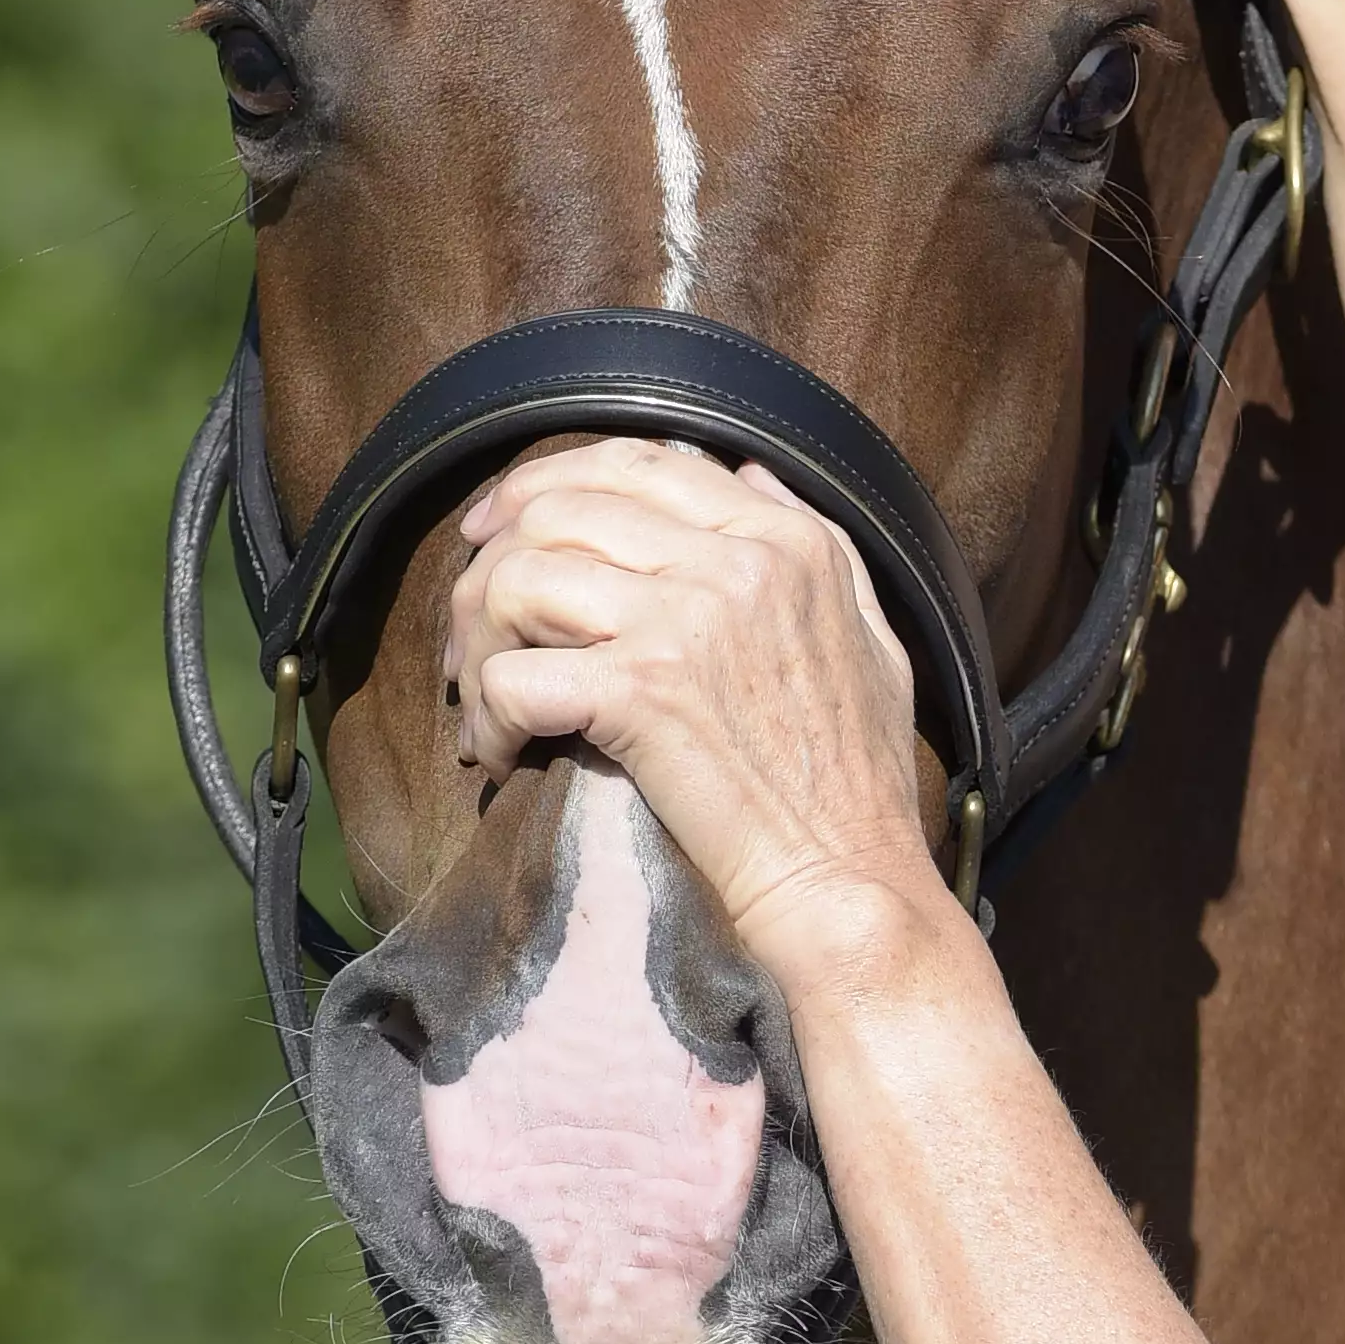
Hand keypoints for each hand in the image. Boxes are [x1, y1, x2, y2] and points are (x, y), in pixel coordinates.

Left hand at [437, 442, 953, 983]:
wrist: (850, 881)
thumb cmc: (860, 785)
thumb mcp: (872, 637)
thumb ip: (821, 546)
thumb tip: (750, 474)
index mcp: (785, 540)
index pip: (636, 462)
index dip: (548, 484)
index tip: (502, 529)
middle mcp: (735, 562)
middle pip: (560, 509)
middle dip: (492, 560)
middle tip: (472, 625)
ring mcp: (684, 622)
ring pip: (520, 577)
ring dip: (479, 637)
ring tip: (482, 693)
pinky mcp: (641, 694)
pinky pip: (514, 676)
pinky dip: (487, 717)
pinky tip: (500, 753)